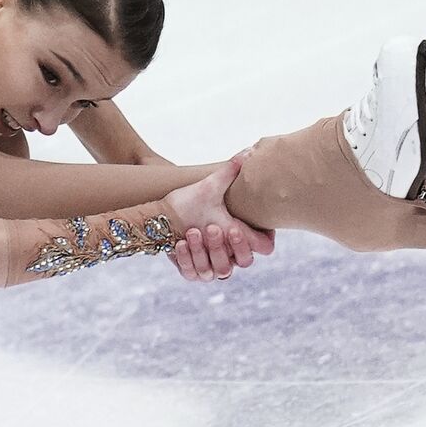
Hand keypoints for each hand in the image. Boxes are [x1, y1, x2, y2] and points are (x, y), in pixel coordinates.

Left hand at [162, 156, 275, 282]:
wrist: (161, 217)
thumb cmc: (189, 202)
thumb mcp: (210, 188)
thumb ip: (229, 173)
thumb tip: (247, 151)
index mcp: (238, 235)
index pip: (264, 247)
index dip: (263, 242)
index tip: (244, 227)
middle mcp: (229, 254)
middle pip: (244, 262)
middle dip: (229, 246)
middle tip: (212, 228)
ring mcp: (211, 266)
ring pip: (219, 271)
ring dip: (204, 251)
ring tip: (191, 232)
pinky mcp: (193, 273)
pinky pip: (194, 275)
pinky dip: (187, 259)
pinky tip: (179, 244)